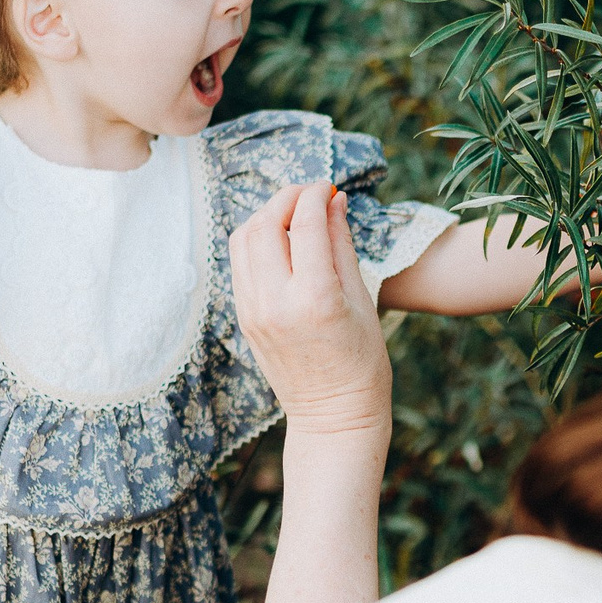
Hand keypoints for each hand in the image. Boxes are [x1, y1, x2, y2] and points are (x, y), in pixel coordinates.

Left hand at [229, 182, 392, 437]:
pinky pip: (240, 264)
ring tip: (292, 215)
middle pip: (265, 224)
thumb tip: (334, 200)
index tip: (328, 187)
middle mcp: (276, 302)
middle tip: (308, 194)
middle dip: (286, 198)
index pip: (305, 223)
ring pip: (243, 239)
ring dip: (265, 216)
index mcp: (315, 297)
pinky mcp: (244, 318)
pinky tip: (280, 242)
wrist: (333, 415)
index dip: (316, 194)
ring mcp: (254, 311)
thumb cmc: (362, 361)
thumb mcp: (361, 299)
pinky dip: (255, 241)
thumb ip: (341, 244)